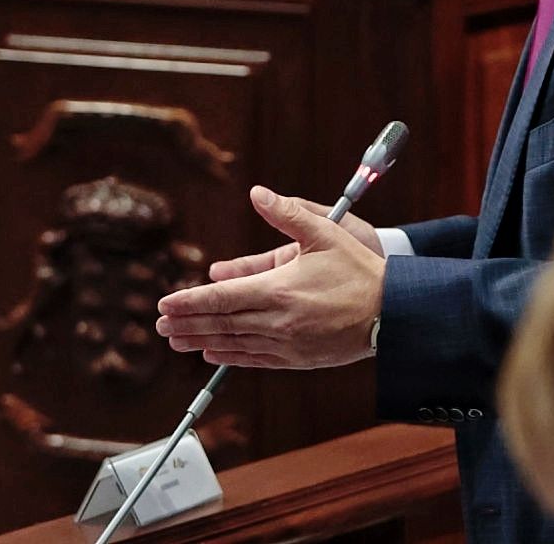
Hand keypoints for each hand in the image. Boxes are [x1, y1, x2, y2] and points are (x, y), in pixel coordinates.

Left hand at [156, 186, 384, 368]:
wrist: (392, 312)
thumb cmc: (360, 270)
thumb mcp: (326, 233)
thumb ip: (287, 214)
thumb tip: (257, 194)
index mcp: (279, 289)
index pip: (222, 297)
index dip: (190, 301)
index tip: (165, 304)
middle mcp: (277, 321)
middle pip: (220, 323)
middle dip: (187, 323)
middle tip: (160, 325)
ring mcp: (286, 344)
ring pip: (232, 344)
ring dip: (201, 341)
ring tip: (177, 340)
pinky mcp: (297, 359)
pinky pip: (254, 359)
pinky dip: (229, 356)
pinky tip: (213, 353)